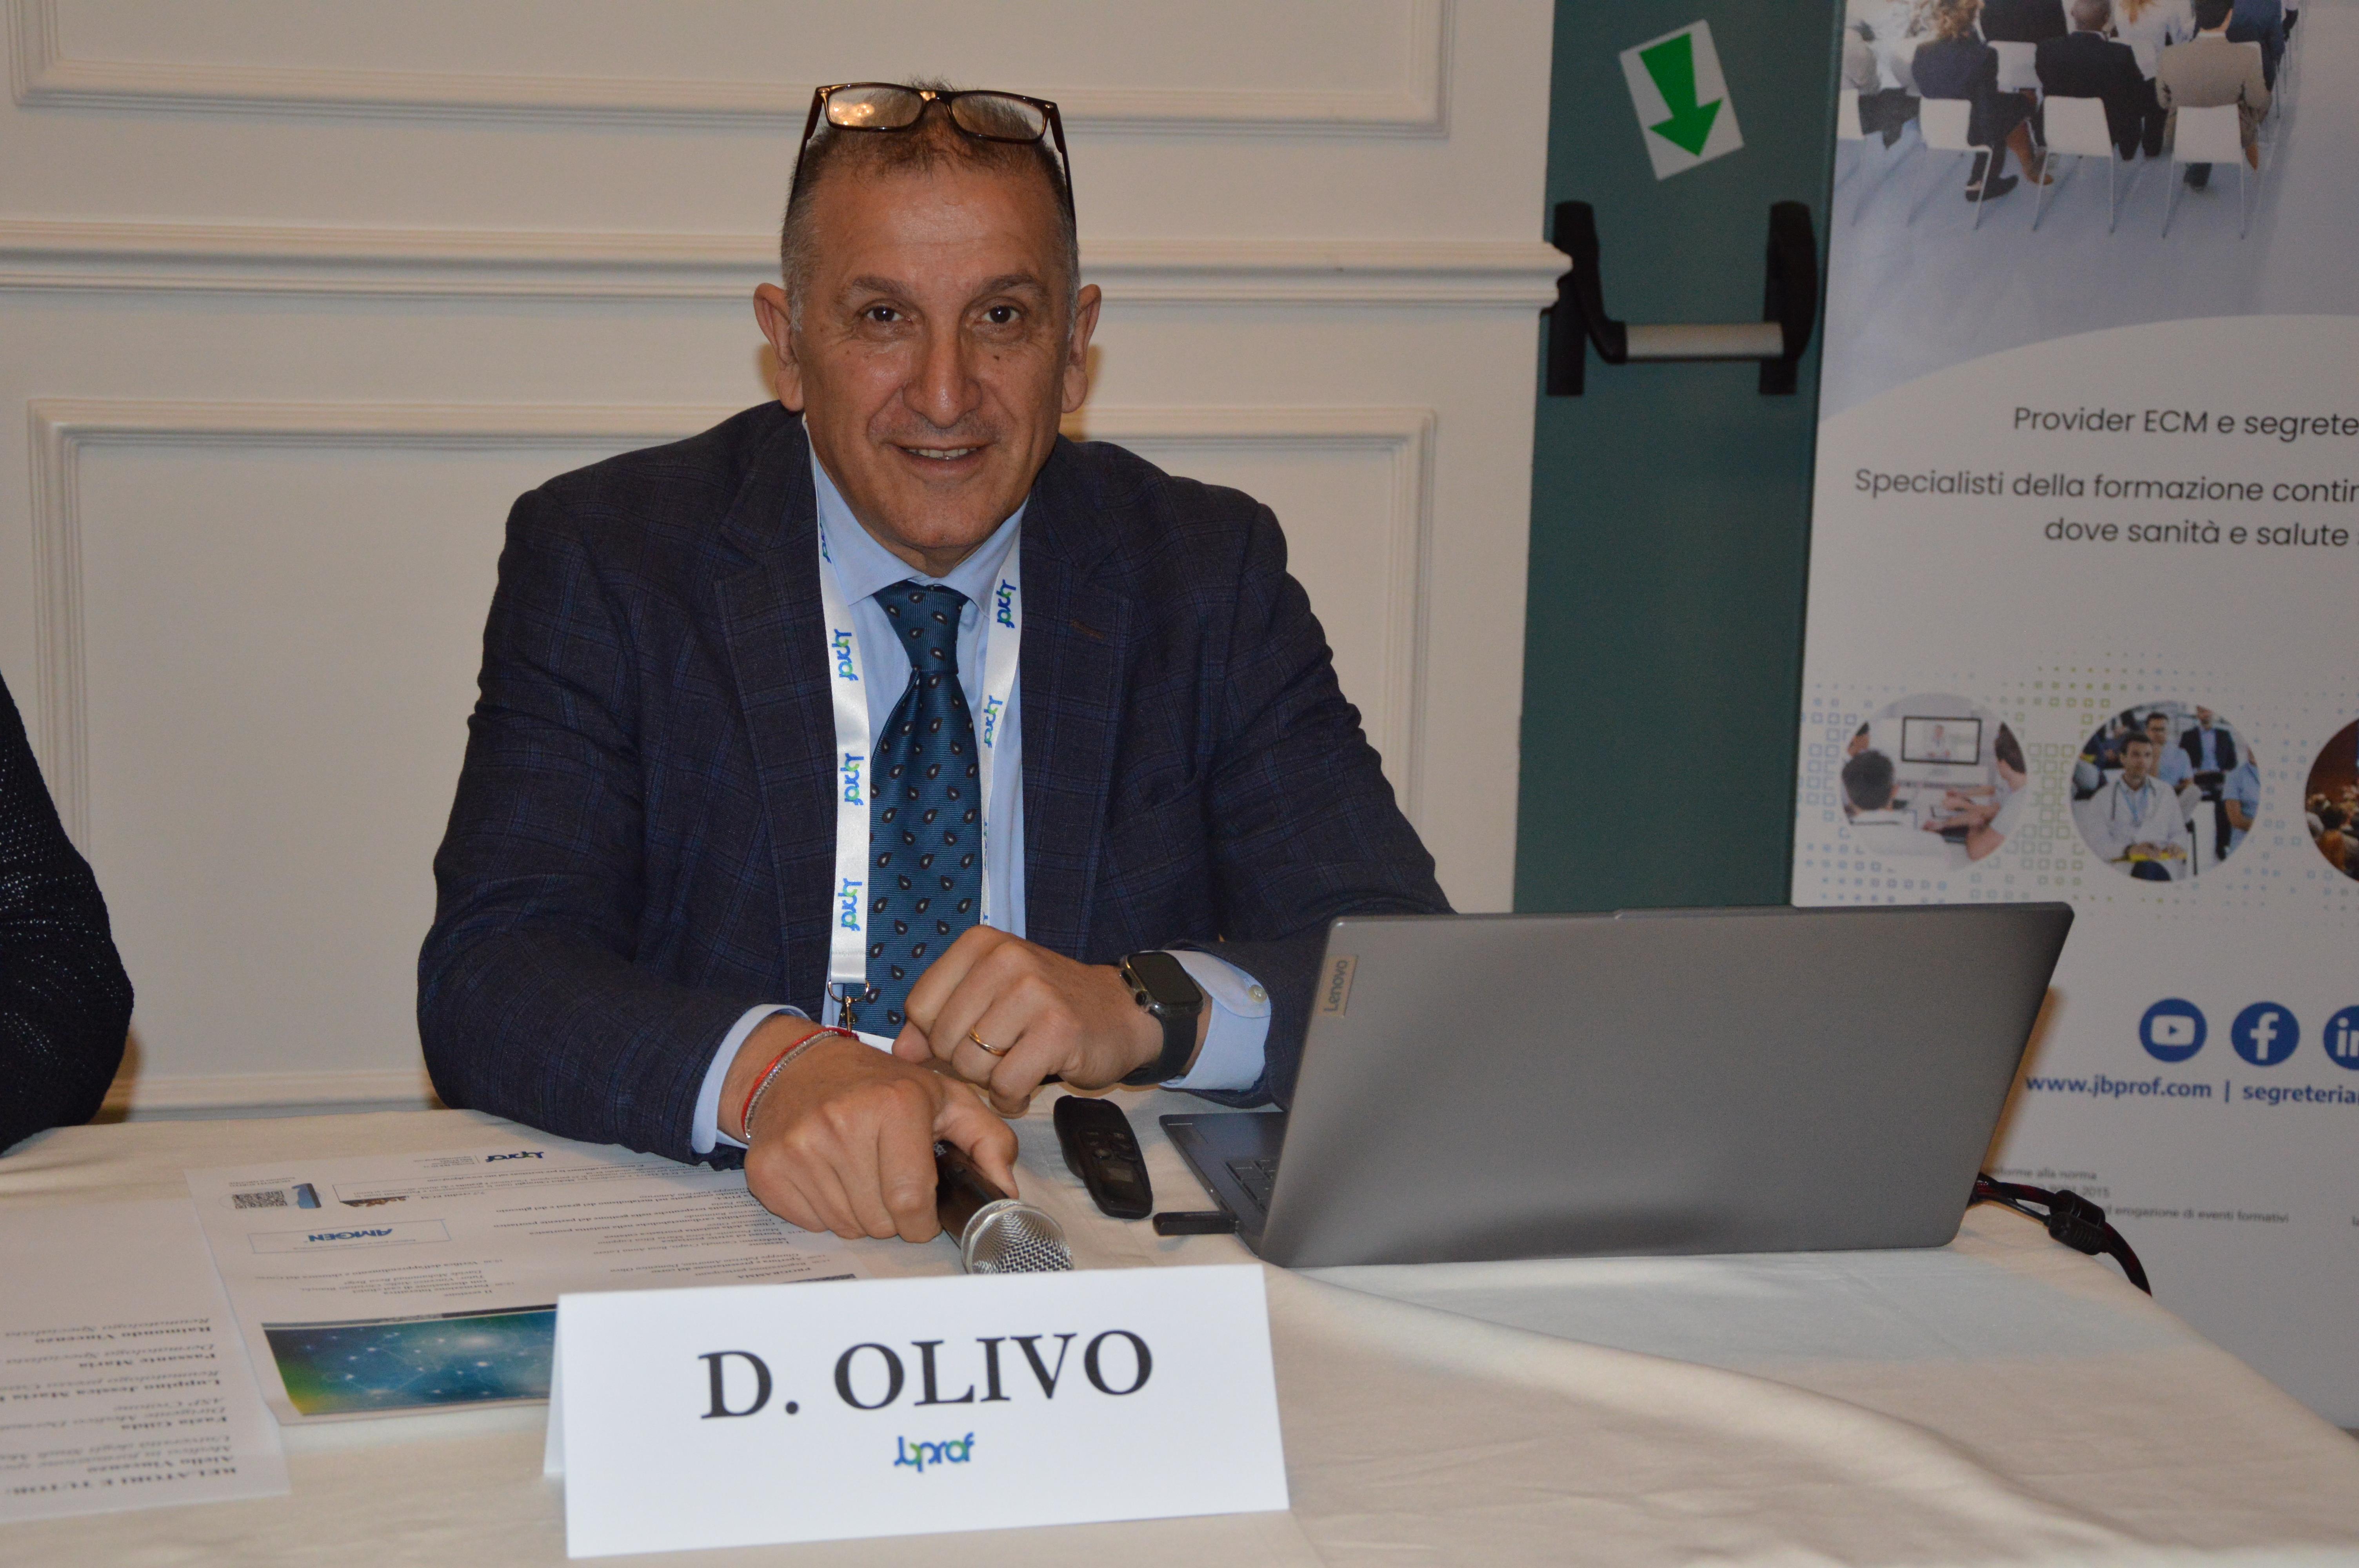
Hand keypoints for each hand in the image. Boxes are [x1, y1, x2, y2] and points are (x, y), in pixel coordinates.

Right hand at [724, 1017, 1016, 1241]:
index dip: (922, 1221)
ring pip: (847, 1227)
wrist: (795, 1065)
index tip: (922, 1212)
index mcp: (895, 1104)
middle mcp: (843, 1122)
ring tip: (859, 1174)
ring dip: (861, 1215)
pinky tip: (829, 1176)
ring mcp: (801, 1147)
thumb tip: (1006, 1192)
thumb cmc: (876, 1084)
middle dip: (893, 1216)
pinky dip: (825, 1213)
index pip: (912, 1202)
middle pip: (880, 1222)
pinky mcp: (768, 1167)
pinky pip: (811, 1224)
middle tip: (888, 1182)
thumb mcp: (943, 1096)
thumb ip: (988, 1140)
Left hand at [891, 927, 1187, 1114]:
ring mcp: (1034, 992)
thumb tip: (900, 1052)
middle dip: (966, 1061)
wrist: (1122, 1013)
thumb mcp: (989, 998)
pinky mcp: (1058, 1030)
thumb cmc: (1047, 1008)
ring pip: (972, 1065)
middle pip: (943, 1040)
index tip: (969, 1035)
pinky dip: (1014, 1095)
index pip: (919, 1006)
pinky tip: (1031, 1080)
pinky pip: (1007, 1083)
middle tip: (1002, 1052)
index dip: (936, 1035)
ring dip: (992, 1080)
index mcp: (980, 945)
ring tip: (1018, 1062)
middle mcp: (1005, 959)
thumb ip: (938, 1019)